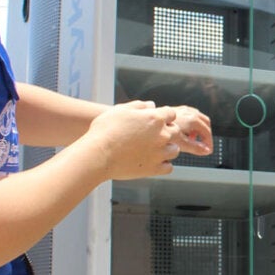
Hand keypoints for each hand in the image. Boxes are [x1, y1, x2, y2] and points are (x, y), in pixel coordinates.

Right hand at [88, 101, 209, 179]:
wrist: (98, 155)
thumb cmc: (105, 130)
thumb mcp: (120, 110)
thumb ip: (138, 106)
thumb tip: (151, 105)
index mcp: (155, 118)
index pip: (171, 114)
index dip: (164, 116)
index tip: (156, 121)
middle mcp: (162, 135)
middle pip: (176, 131)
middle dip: (168, 132)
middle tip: (153, 136)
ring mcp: (160, 153)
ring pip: (175, 150)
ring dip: (167, 148)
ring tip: (153, 149)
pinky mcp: (154, 169)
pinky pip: (168, 167)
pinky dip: (163, 164)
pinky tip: (152, 161)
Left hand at [164, 105, 213, 157]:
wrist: (147, 122)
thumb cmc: (161, 131)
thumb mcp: (180, 143)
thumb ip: (195, 147)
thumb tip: (206, 151)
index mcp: (192, 119)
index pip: (207, 131)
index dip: (208, 142)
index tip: (208, 150)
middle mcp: (188, 112)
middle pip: (205, 122)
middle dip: (205, 134)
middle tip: (203, 145)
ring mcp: (182, 109)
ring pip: (197, 118)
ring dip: (198, 129)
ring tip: (192, 139)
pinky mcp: (175, 109)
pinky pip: (189, 116)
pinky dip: (190, 125)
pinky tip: (183, 132)